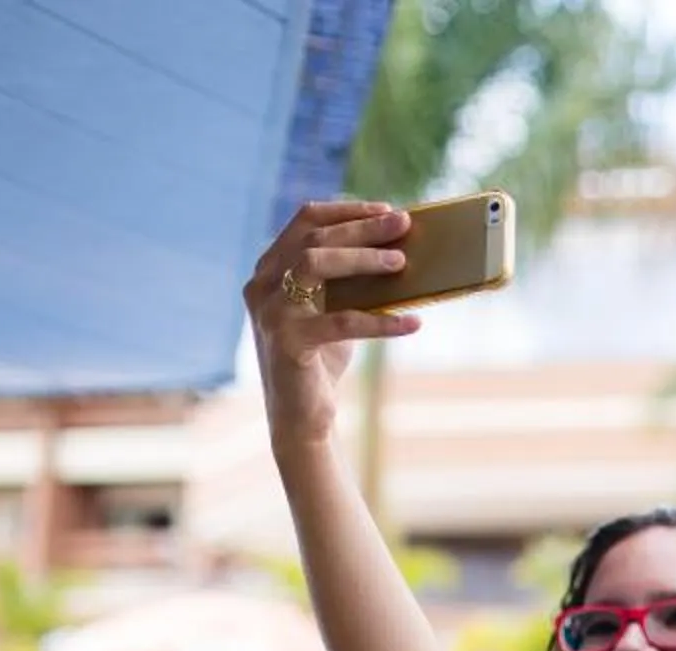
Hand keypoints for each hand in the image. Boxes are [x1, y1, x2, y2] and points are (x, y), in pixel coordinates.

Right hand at [243, 202, 419, 449]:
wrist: (301, 417)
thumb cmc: (322, 359)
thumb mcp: (334, 310)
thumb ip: (350, 281)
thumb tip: (399, 252)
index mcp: (270, 269)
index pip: (304, 221)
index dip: (346, 211)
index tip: (387, 208)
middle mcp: (262, 285)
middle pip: (313, 238)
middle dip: (362, 228)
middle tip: (404, 225)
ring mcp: (270, 312)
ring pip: (314, 265)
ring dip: (363, 260)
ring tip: (402, 263)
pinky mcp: (287, 342)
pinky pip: (340, 323)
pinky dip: (381, 321)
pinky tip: (414, 323)